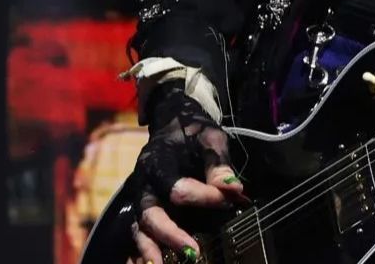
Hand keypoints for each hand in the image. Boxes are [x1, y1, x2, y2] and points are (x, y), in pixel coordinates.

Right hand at [124, 82, 248, 263]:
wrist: (172, 123)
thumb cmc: (193, 131)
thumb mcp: (210, 138)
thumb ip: (219, 164)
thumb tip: (234, 188)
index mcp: (158, 163)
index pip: (177, 188)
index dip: (203, 197)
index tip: (229, 199)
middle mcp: (144, 184)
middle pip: (149, 214)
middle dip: (170, 234)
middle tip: (192, 252)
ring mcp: (142, 199)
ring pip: (140, 229)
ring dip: (150, 250)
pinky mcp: (146, 211)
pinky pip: (140, 234)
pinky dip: (143, 251)